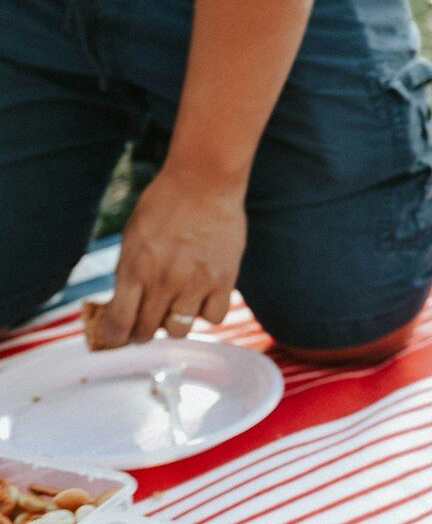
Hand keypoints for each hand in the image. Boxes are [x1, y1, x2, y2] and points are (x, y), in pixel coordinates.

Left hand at [97, 168, 245, 347]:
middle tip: (145, 327)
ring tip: (176, 310)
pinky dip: (207, 312)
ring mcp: (195, 283)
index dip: (115, 338)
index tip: (117, 340)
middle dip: (142, 333)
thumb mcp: (133, 236)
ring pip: (180, 329)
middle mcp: (163, 281)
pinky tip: (203, 298)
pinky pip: (214, 316)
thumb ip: (128, 271)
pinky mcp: (223, 280)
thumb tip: (124, 303)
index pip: (119, 322)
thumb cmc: (165, 205)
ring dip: (174, 325)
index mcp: (134, 269)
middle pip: (147, 330)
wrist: (203, 184)